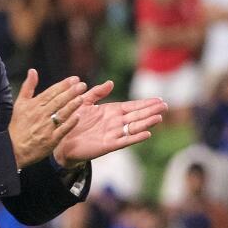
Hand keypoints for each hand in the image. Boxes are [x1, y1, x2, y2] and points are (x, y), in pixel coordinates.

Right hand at [8, 69, 85, 168]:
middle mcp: (41, 115)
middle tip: (82, 85)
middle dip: (71, 92)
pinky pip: (62, 130)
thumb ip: (28, 86)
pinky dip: (70, 123)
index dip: (63, 85)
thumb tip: (32, 70)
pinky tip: (78, 116)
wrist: (14, 148)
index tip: (74, 79)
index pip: (51, 92)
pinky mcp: (50, 140)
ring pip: (61, 114)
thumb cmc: (18, 125)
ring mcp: (46, 127)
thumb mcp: (20, 103)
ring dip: (72, 105)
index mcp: (34, 105)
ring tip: (81, 97)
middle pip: (58, 101)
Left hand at [52, 81, 166, 166]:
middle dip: (150, 110)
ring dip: (146, 122)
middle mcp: (115, 122)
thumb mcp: (84, 102)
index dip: (145, 103)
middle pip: (136, 115)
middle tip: (165, 105)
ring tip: (159, 117)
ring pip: (134, 127)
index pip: (132, 106)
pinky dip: (136, 137)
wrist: (62, 139)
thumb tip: (111, 82)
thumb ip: (97, 93)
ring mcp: (113, 134)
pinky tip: (147, 133)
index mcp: (111, 111)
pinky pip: (125, 140)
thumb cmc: (73, 121)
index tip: (159, 99)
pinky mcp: (108, 145)